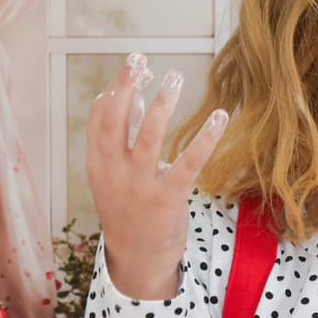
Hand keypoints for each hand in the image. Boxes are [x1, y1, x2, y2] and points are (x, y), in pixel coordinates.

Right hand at [85, 54, 226, 300]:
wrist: (137, 259)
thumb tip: (130, 97)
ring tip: (174, 76)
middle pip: (115, 121)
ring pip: (149, 136)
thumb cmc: (128, 209)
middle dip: (126, 86)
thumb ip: (121, 139)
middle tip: (140, 58)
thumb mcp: (113, 175)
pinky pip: (188, 163)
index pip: (101, 118)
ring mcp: (140, 186)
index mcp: (98, 164)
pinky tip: (219, 116)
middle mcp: (114, 172)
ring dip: (162, 103)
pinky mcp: (168, 198)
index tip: (133, 67)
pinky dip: (205, 138)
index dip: (116, 89)